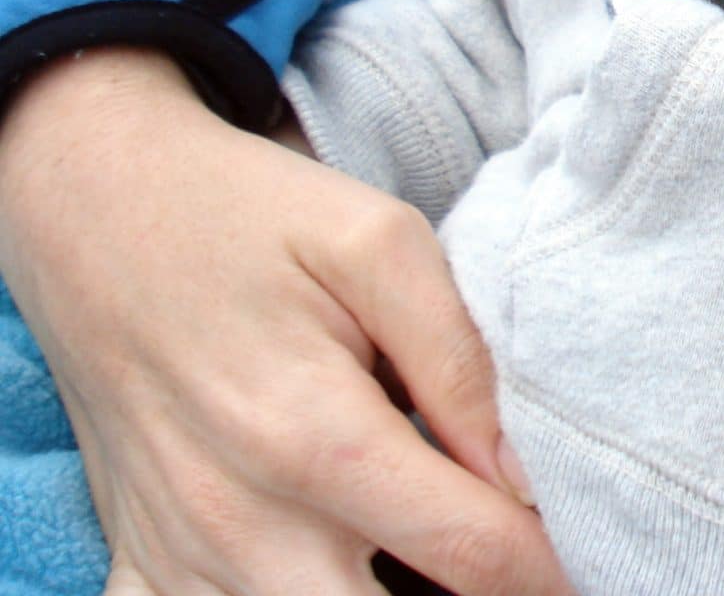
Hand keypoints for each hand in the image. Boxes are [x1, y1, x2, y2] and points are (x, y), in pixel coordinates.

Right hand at [0, 47, 573, 595]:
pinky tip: (327, 570)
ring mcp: (181, 555)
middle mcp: (241, 521)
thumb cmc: (253, 216)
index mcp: (314, 436)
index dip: (546, 568)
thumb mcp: (381, 243)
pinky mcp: (138, 564)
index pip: (469, 551)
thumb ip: (460, 360)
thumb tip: (519, 473)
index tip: (584, 559)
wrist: (98, 205)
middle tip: (510, 563)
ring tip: (428, 561)